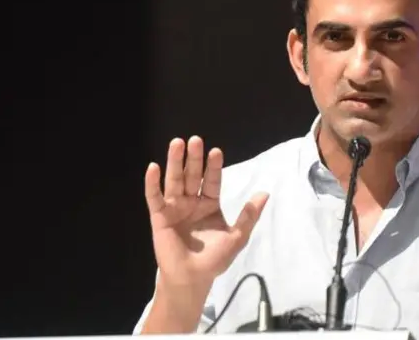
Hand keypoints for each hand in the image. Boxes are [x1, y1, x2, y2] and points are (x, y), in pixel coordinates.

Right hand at [144, 136, 268, 288]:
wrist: (192, 278)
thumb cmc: (214, 260)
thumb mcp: (236, 237)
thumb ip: (248, 215)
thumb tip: (265, 193)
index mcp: (209, 204)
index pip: (212, 181)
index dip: (213, 167)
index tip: (216, 151)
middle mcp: (191, 202)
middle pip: (192, 175)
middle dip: (193, 158)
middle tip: (195, 140)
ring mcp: (174, 208)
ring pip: (174, 180)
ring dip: (175, 162)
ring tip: (177, 143)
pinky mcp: (159, 216)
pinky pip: (155, 197)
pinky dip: (152, 183)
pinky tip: (153, 168)